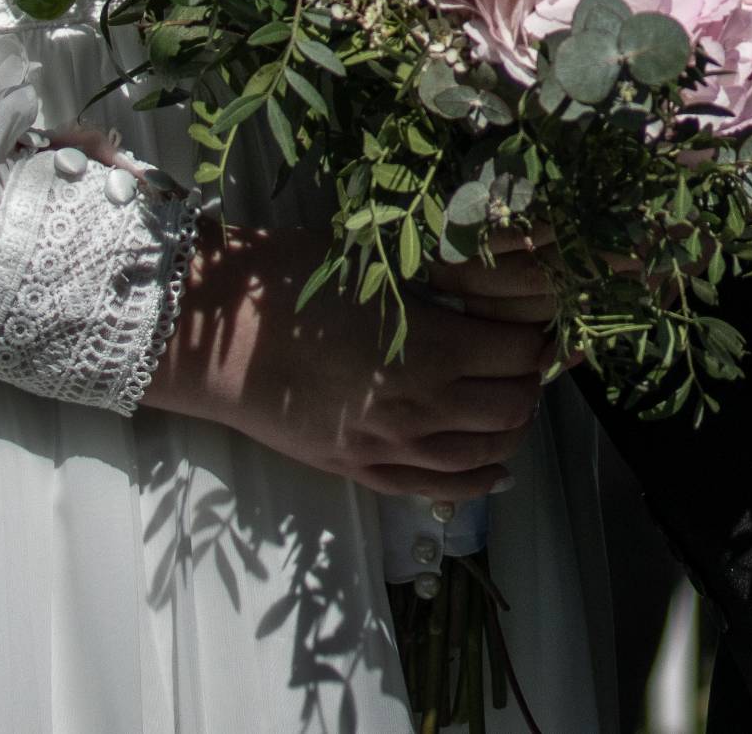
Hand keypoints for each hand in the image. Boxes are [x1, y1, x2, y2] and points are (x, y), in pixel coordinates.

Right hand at [140, 224, 555, 505]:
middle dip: (529, 382)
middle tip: (526, 359)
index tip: (536, 321)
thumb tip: (485, 278)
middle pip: (509, 407)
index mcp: (430, 347)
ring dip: (510, 431)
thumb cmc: (289, 282)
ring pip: (480, 454)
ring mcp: (388, 444)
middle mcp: (420, 405)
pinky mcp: (357, 468)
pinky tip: (496, 472)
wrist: (214, 336)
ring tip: (516, 408)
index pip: (518, 352)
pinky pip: (432, 487)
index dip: (537, 337)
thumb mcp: (374, 264)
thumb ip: (433, 280)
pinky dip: (474, 483)